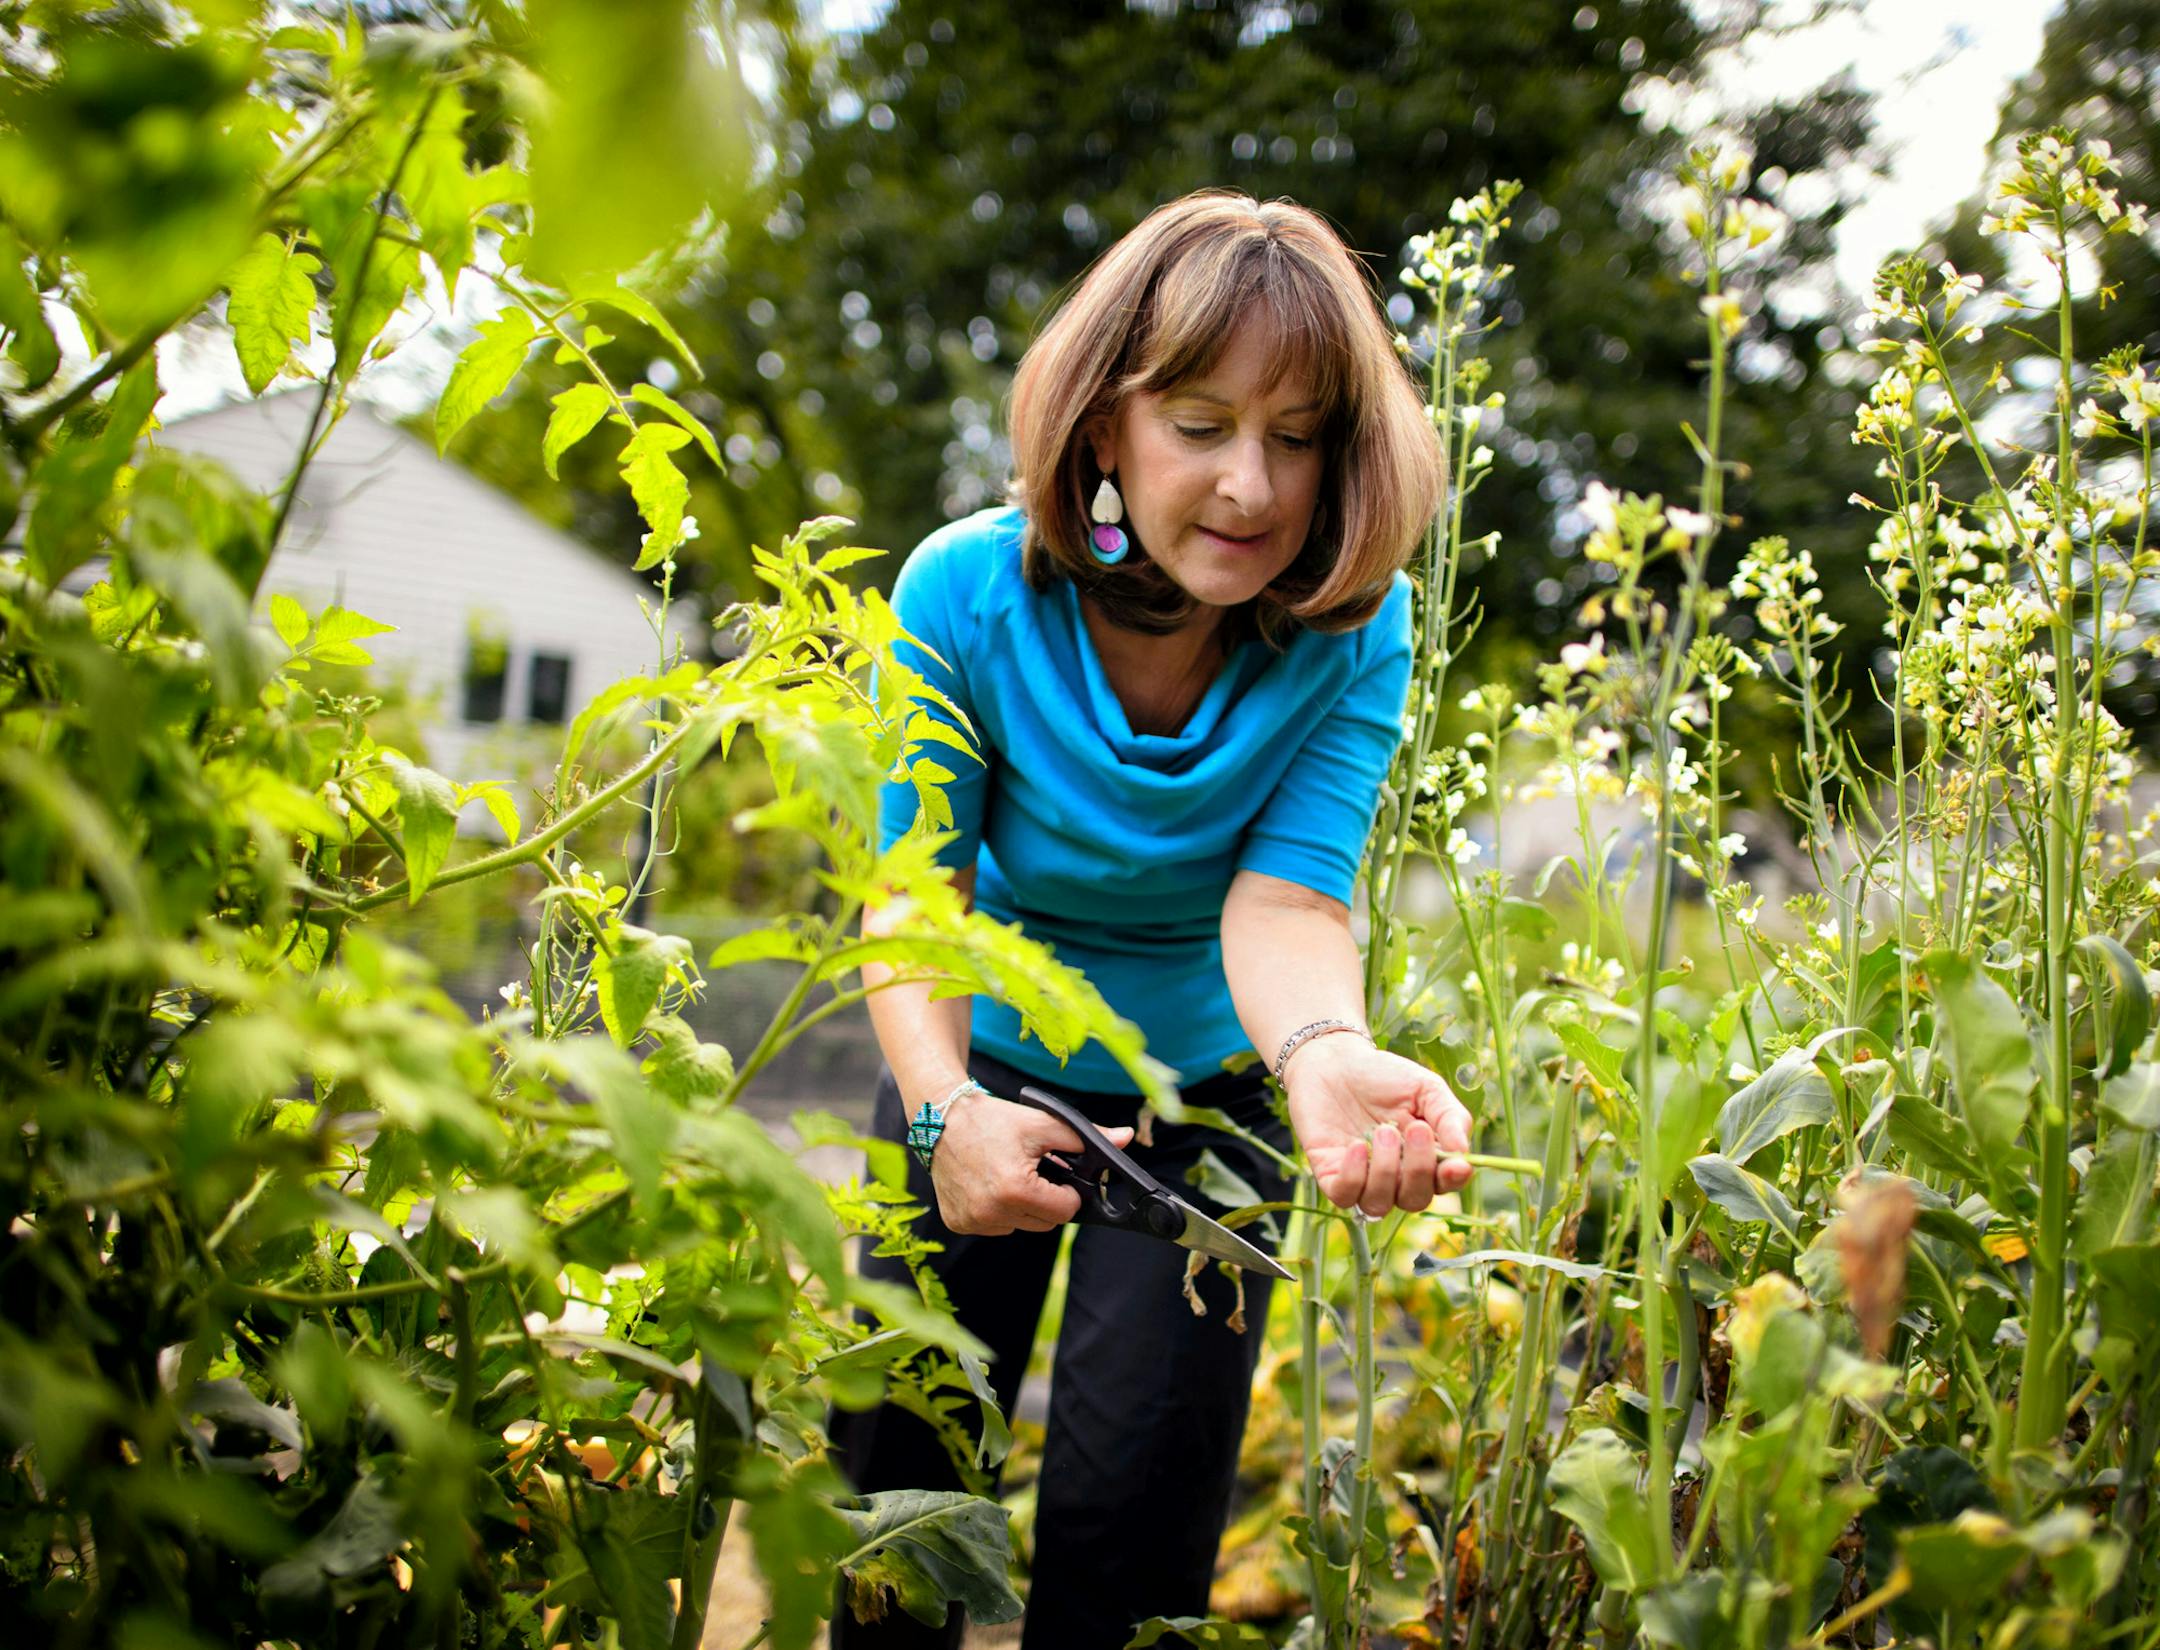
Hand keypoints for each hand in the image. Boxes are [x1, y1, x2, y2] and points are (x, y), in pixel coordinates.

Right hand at [926, 1091, 1134, 1235]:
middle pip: (1044, 1223)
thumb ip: (1085, 1137)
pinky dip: (998, 1210)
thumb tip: (1125, 1138)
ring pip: (1021, 1226)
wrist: (941, 1119)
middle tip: (1031, 1170)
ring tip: (1009, 1174)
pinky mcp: (958, 1223)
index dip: (1067, 1191)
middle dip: (1046, 1199)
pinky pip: (995, 1226)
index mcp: (1016, 1190)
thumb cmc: (993, 1120)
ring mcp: (972, 1222)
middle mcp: (991, 1213)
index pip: (1065, 1211)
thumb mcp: (1042, 1124)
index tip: (1056, 1172)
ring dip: (1023, 1206)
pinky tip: (989, 1184)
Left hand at [1284, 1036, 1473, 1215]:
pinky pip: (1345, 1196)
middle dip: (1418, 1169)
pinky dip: (1353, 1176)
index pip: (1446, 1183)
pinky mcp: (1331, 1176)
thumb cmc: (1384, 1076)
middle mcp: (1397, 1177)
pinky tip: (1356, 1145)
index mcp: (1425, 1158)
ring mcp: (1363, 1180)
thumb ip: (1449, 1117)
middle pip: (1415, 1200)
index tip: (1457, 1164)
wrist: (1333, 1062)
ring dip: (1386, 1171)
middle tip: (1415, 1129)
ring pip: (1380, 1203)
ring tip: (1383, 1130)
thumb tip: (1463, 1153)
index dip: (1453, 1180)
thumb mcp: (1425, 1088)